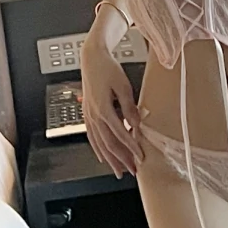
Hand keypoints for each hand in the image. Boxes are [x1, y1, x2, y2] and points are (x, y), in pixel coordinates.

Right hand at [81, 22, 140, 176]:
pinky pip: (91, 136)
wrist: (91, 57)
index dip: (130, 147)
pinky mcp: (87, 113)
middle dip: (121, 159)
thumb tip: (136, 124)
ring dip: (110, 158)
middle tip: (132, 170)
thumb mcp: (123, 85)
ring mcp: (88, 115)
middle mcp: (94, 115)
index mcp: (103, 108)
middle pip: (108, 143)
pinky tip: (102, 156)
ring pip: (99, 143)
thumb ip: (129, 106)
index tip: (140, 156)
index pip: (120, 134)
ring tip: (118, 170)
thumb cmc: (108, 68)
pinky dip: (97, 148)